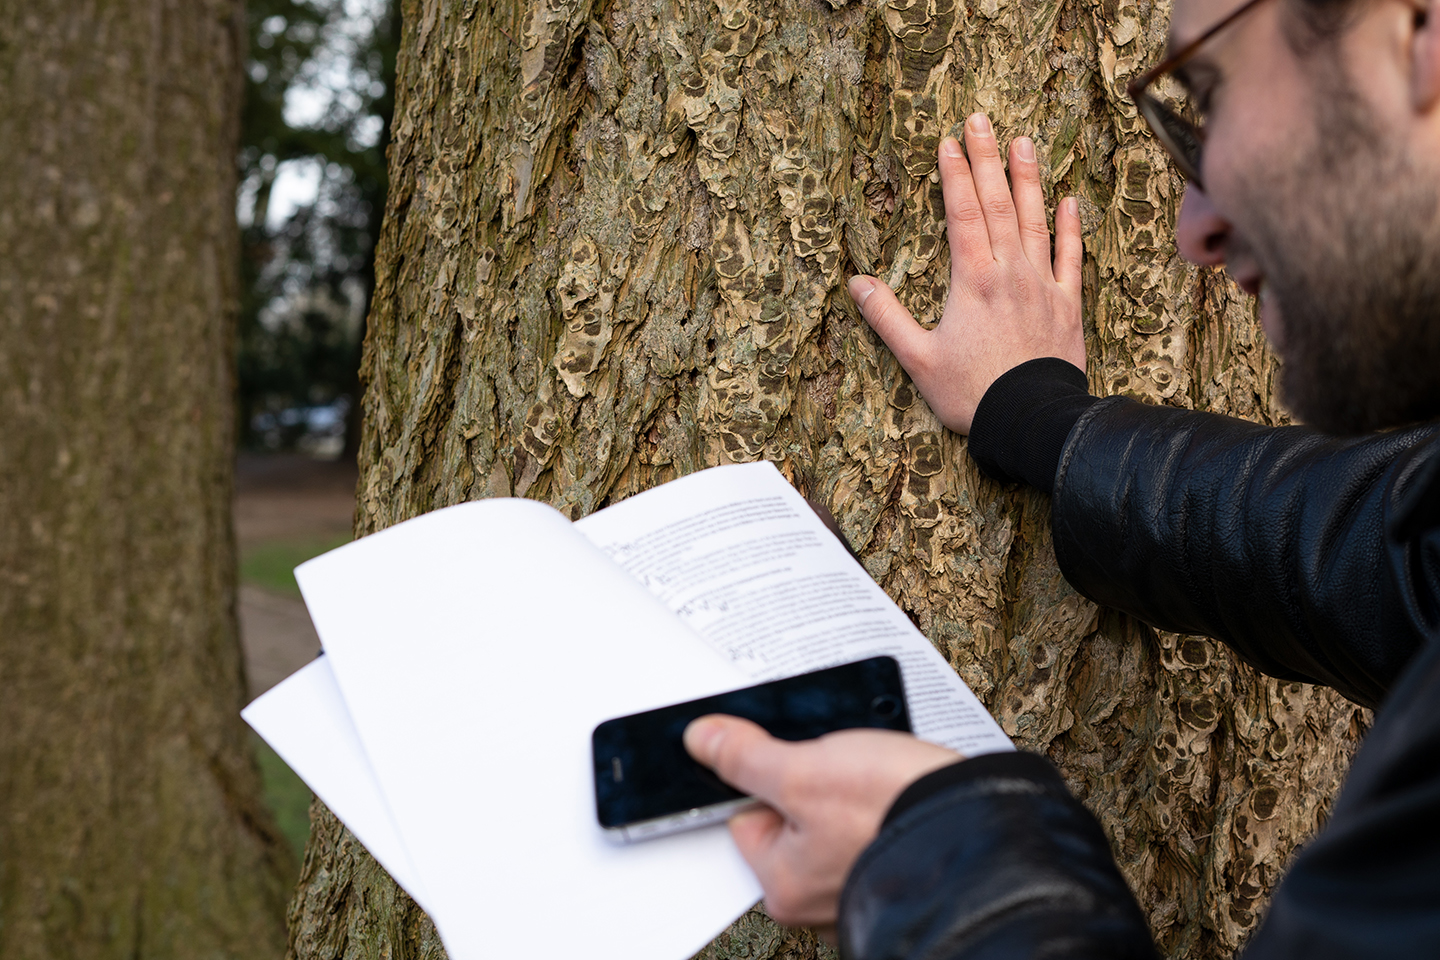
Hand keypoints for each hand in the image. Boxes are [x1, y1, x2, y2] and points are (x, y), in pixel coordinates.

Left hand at [683, 715, 960, 930]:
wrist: (987, 822)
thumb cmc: (895, 810)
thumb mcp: (805, 770)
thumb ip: (746, 758)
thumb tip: (702, 741)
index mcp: (784, 885)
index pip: (746, 816)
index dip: (765, 776)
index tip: (784, 755)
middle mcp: (819, 900)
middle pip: (791, 818)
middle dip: (813, 783)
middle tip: (842, 762)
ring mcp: (862, 885)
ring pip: (836, 819)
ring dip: (852, 787)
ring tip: (877, 770)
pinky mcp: (899, 865)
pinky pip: (875, 823)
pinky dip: (884, 799)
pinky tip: (898, 783)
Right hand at [850, 112, 1084, 434]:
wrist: (1032, 421)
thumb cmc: (972, 393)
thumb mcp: (918, 358)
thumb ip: (887, 317)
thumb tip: (857, 283)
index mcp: (972, 280)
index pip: (962, 214)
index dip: (954, 175)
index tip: (948, 143)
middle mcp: (1010, 272)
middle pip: (998, 204)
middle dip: (987, 159)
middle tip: (980, 119)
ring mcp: (1042, 285)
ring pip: (1035, 220)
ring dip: (1028, 179)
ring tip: (1023, 142)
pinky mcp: (1067, 305)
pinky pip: (1071, 257)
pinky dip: (1070, 228)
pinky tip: (1068, 201)